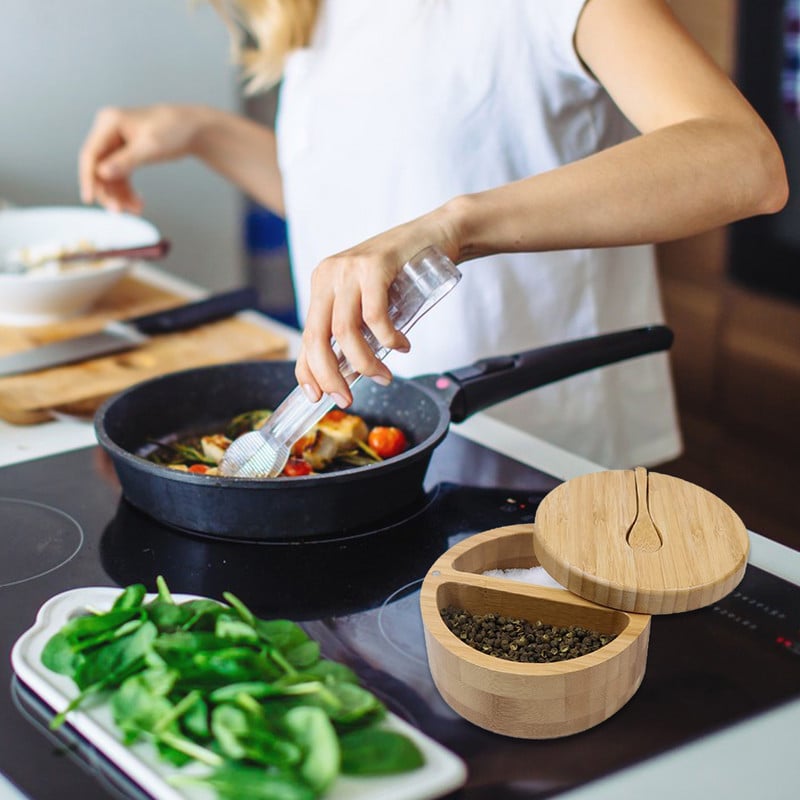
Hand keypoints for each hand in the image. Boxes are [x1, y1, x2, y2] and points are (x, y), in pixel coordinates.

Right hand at [78, 104, 210, 212]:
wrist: (193, 128)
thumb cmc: (174, 130)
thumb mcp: (150, 147)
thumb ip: (126, 161)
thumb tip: (102, 173)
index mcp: (109, 122)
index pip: (91, 154)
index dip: (88, 178)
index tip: (89, 199)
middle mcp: (108, 131)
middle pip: (98, 167)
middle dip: (108, 191)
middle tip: (118, 211)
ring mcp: (116, 142)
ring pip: (110, 176)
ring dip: (120, 195)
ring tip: (135, 210)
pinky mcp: (126, 153)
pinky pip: (121, 176)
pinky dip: (128, 191)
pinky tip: (138, 203)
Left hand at [294, 214, 459, 406]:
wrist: (437, 233)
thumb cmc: (405, 271)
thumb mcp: (370, 299)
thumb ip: (356, 326)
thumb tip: (348, 371)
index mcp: (321, 283)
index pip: (306, 335)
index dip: (307, 371)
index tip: (316, 397)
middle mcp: (329, 274)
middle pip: (316, 337)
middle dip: (330, 376)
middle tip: (346, 399)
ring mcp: (349, 268)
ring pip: (344, 331)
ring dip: (364, 363)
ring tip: (384, 376)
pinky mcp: (374, 265)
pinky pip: (374, 316)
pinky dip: (388, 340)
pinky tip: (401, 346)